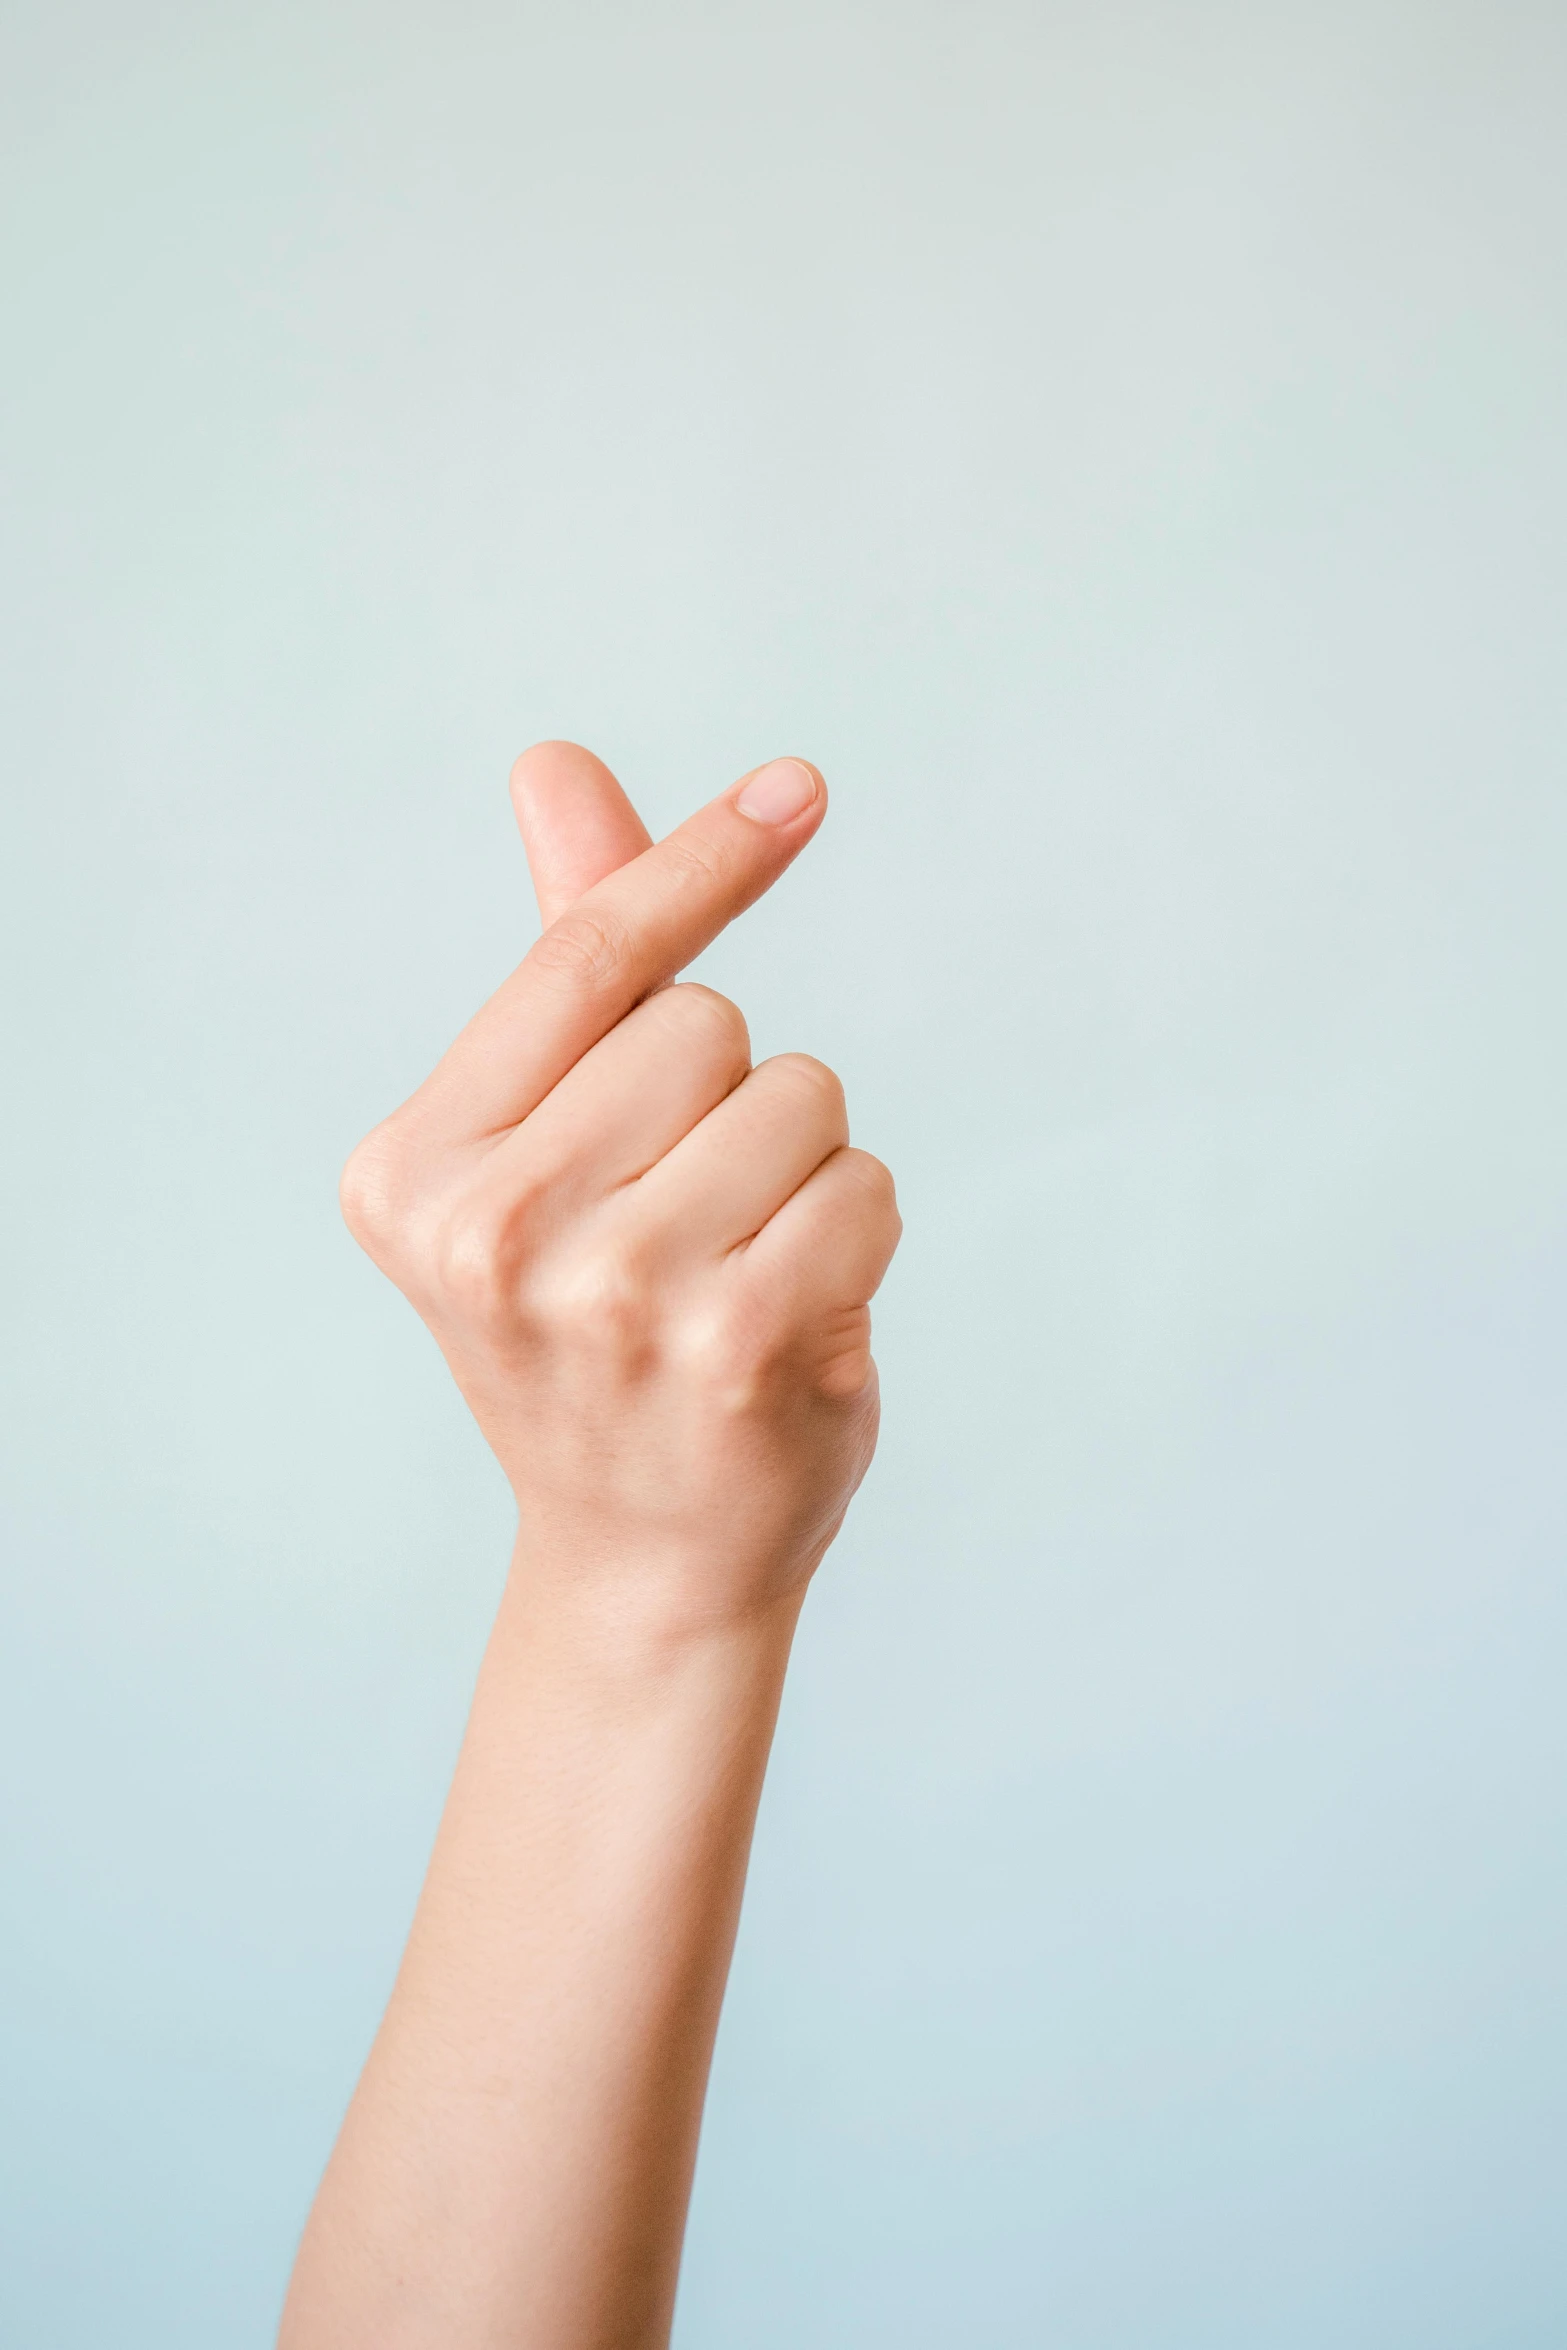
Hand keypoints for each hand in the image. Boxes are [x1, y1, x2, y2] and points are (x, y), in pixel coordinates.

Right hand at [339, 743, 900, 1634]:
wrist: (641, 1560)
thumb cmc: (599, 1329)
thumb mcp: (548, 1147)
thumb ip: (566, 956)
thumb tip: (555, 761)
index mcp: (413, 1169)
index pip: (583, 959)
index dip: (698, 864)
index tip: (800, 787)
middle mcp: (488, 1229)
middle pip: (709, 1023)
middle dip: (732, 1098)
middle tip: (682, 1225)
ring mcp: (609, 1293)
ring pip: (801, 1094)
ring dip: (802, 1168)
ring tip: (733, 1276)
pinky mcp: (734, 1343)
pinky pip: (865, 1185)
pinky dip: (857, 1234)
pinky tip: (794, 1320)